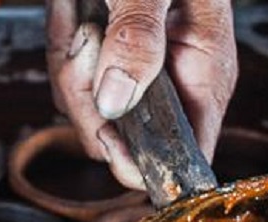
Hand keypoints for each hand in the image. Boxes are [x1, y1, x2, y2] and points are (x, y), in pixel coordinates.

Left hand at [46, 0, 236, 189]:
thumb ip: (139, 36)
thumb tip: (116, 101)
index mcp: (204, 72)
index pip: (184, 152)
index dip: (142, 160)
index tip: (109, 137)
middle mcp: (172, 81)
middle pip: (118, 137)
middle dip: (85, 94)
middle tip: (87, 37)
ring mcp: (136, 72)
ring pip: (86, 108)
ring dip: (69, 60)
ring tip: (81, 12)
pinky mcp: (107, 59)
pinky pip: (72, 77)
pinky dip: (63, 41)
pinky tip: (73, 8)